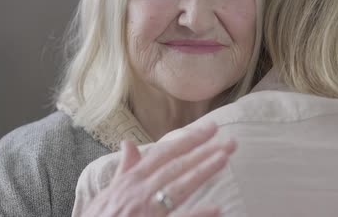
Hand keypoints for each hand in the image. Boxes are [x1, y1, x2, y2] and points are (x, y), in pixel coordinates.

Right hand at [82, 122, 235, 216]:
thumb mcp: (106, 192)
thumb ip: (124, 169)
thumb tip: (129, 144)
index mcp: (130, 180)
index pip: (164, 153)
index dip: (188, 139)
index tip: (211, 129)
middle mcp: (138, 192)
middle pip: (176, 166)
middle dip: (204, 151)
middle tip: (230, 141)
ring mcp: (145, 211)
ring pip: (178, 187)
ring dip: (202, 172)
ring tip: (224, 159)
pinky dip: (197, 215)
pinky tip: (217, 209)